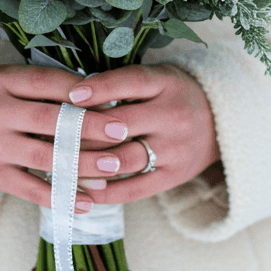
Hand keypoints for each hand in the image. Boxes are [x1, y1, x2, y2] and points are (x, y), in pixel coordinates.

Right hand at [0, 63, 219, 211]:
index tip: (116, 100)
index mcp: (1, 82)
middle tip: (125, 133)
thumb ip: (46, 85)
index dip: (82, 93)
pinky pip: (31, 189)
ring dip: (83, 164)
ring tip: (115, 168)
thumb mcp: (8, 81)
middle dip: (91, 128)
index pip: (47, 84)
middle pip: (50, 121)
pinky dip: (61, 196)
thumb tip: (97, 94)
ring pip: (45, 157)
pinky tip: (87, 202)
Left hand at [65, 64, 220, 204]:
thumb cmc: (174, 95)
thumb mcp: (156, 78)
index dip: (98, 89)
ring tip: (56, 164)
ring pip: (122, 159)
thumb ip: (121, 84)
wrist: (223, 123)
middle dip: (80, 131)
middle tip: (47, 135)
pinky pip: (135, 189)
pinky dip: (105, 192)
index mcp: (165, 84)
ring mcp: (174, 149)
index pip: (128, 82)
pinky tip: (81, 189)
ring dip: (86, 164)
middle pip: (118, 125)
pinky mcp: (174, 176)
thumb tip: (71, 96)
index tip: (69, 95)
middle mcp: (172, 115)